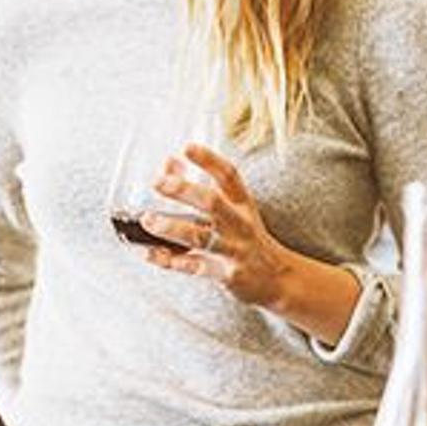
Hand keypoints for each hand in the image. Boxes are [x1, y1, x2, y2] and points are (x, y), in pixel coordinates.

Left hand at [139, 144, 295, 308]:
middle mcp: (240, 224)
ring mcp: (233, 250)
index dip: (208, 160)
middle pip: (212, 202)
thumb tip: (169, 163)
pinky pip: (192, 266)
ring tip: (147, 220)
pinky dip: (168, 260)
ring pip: (199, 237)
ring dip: (170, 228)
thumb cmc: (247, 238)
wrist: (278, 278)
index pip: (229, 176)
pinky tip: (149, 252)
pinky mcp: (225, 274)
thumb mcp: (235, 211)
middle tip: (158, 182)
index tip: (187, 148)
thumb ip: (202, 187)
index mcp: (243, 204)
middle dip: (183, 191)